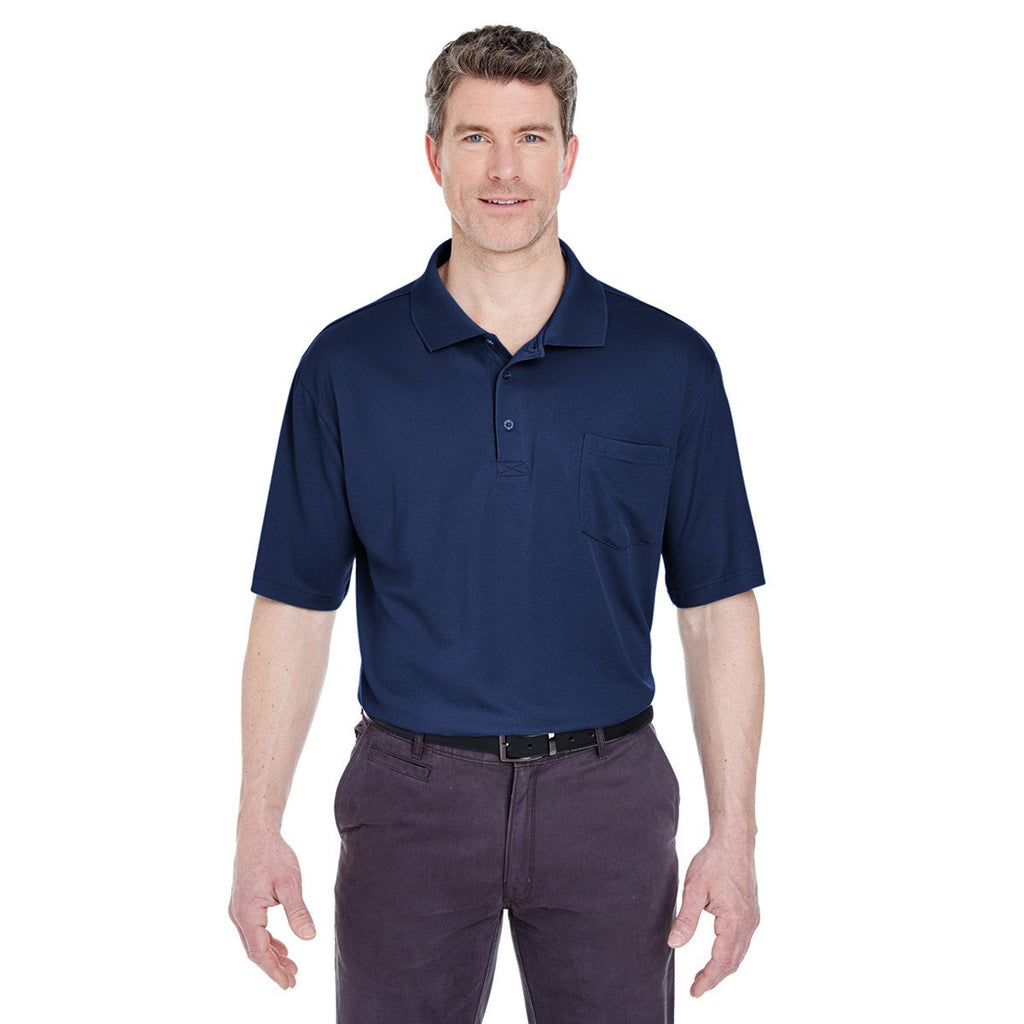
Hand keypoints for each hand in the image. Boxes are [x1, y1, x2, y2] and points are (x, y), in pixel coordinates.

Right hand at [229, 830, 315, 988]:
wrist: (256, 833)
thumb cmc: (273, 854)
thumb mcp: (290, 883)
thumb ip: (298, 911)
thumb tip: (309, 938)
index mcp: (247, 912)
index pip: (259, 952)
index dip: (274, 970)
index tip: (288, 984)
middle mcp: (238, 914)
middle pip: (255, 950)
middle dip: (274, 966)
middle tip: (293, 981)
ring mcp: (239, 908)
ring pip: (254, 941)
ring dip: (272, 954)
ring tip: (292, 967)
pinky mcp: (244, 902)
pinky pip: (254, 929)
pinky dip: (268, 941)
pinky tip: (282, 946)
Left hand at [666, 840, 758, 996]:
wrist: (735, 842)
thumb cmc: (714, 861)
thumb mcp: (694, 888)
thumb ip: (686, 919)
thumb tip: (674, 944)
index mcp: (734, 920)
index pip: (721, 960)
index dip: (708, 979)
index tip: (695, 991)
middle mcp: (748, 923)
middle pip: (733, 962)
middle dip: (715, 978)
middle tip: (697, 988)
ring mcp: (752, 918)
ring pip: (739, 953)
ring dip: (723, 967)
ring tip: (705, 976)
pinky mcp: (752, 912)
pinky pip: (743, 942)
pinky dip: (731, 955)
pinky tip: (719, 955)